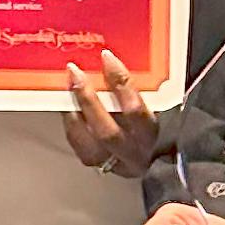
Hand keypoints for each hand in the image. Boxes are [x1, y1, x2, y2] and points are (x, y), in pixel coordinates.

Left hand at [64, 48, 158, 176]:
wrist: (156, 155)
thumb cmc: (154, 123)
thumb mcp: (157, 104)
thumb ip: (137, 89)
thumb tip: (112, 62)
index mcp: (153, 135)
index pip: (135, 110)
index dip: (119, 82)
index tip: (107, 58)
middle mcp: (135, 154)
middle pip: (107, 131)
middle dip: (88, 100)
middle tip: (76, 74)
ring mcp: (116, 164)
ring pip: (89, 144)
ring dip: (74, 113)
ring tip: (67, 87)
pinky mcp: (99, 165)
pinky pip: (79, 148)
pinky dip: (72, 125)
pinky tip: (69, 107)